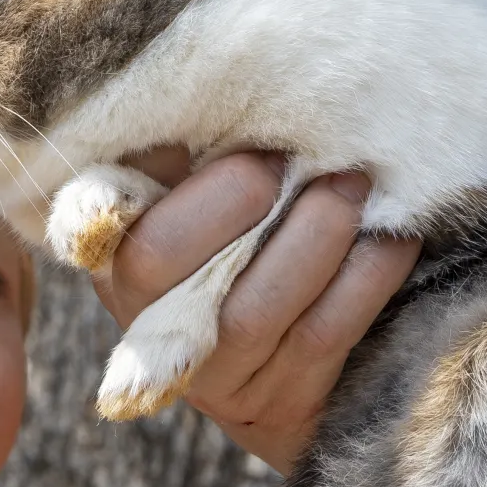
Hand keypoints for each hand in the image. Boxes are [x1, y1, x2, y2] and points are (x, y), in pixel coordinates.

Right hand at [93, 147, 421, 474]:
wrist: (292, 371)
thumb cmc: (249, 250)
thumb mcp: (205, 204)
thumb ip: (191, 157)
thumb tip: (212, 82)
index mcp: (115, 261)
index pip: (94, 219)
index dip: (128, 188)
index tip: (218, 143)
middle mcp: (146, 324)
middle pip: (160, 260)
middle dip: (232, 197)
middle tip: (291, 159)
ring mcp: (212, 377)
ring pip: (251, 307)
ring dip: (312, 235)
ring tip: (352, 184)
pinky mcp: (279, 405)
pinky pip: (323, 334)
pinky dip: (365, 277)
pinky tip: (393, 239)